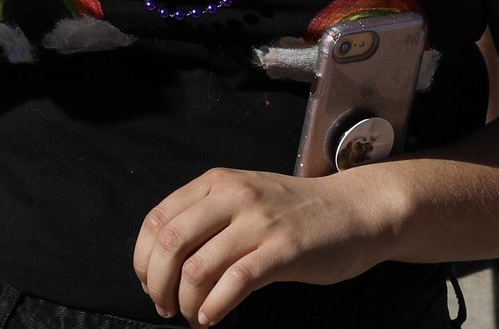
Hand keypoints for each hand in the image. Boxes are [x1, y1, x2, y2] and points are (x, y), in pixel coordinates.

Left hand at [134, 167, 398, 324]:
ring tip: (192, 315)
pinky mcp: (284, 251)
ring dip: (186, 301)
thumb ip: (206, 217)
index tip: (148, 282)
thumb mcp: (244, 198)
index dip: (143, 258)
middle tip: (165, 306)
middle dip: (157, 283)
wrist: (355, 210)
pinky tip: (212, 318)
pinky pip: (235, 283)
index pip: (157, 219)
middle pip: (170, 242)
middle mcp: (234, 196)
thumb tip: (161, 261)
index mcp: (216, 183)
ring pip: (198, 267)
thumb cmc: (295, 213)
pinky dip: (214, 307)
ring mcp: (260, 223)